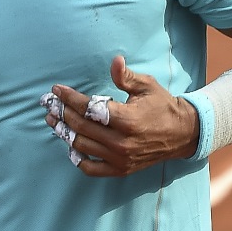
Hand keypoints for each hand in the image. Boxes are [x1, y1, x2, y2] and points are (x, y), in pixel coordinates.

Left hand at [44, 56, 198, 176]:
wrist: (182, 133)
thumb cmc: (162, 105)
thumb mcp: (147, 86)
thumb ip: (126, 76)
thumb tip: (115, 61)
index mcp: (127, 119)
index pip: (89, 108)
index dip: (70, 98)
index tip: (57, 90)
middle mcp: (121, 142)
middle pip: (81, 126)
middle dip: (62, 113)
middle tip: (50, 104)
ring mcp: (120, 158)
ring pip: (82, 146)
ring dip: (64, 133)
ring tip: (53, 121)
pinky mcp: (120, 169)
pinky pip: (92, 168)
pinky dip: (78, 159)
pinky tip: (70, 146)